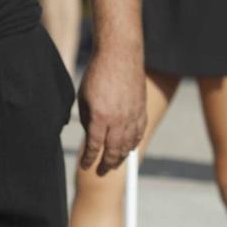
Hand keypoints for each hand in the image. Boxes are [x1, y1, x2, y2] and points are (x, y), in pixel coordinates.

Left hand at [77, 43, 146, 174]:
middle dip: (106, 164)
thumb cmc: (97, 74)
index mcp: (100, 117)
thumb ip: (88, 120)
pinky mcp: (142, 108)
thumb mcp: (84, 98)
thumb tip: (92, 135)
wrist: (120, 54)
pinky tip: (129, 148)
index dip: (90, 159)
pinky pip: (140, 132)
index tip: (86, 166)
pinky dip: (134, 142)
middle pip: (114, 150)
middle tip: (101, 172)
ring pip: (129, 144)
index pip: (95, 146)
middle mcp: (119, 119)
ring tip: (115, 164)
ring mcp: (133, 114)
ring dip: (121, 157)